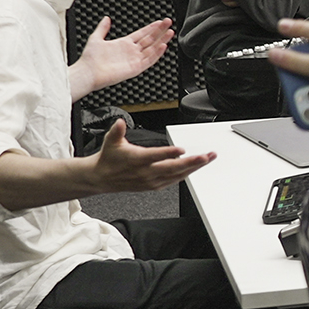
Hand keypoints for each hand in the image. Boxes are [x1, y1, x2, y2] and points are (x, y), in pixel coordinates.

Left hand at [73, 15, 171, 96]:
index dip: (151, 28)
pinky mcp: (135, 68)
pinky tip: (163, 46)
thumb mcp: (96, 38)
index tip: (160, 22)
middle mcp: (131, 52)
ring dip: (162, 40)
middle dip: (160, 31)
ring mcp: (134, 60)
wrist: (88, 72)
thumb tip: (106, 19)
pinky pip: (149, 60)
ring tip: (170, 32)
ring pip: (152, 49)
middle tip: (168, 22)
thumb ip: (102, 28)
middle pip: (150, 39)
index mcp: (123, 44)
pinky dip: (157, 53)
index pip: (142, 34)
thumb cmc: (90, 59)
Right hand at [88, 119, 213, 192]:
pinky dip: (185, 175)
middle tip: (206, 156)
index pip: (156, 156)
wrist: (102, 178)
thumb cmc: (110, 158)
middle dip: (192, 162)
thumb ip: (117, 131)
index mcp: (137, 160)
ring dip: (193, 168)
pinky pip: (173, 181)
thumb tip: (120, 122)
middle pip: (173, 168)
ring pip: (176, 175)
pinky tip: (194, 169)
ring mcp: (151, 180)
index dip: (169, 153)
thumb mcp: (110, 141)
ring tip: (206, 160)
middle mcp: (146, 172)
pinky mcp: (153, 186)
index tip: (182, 149)